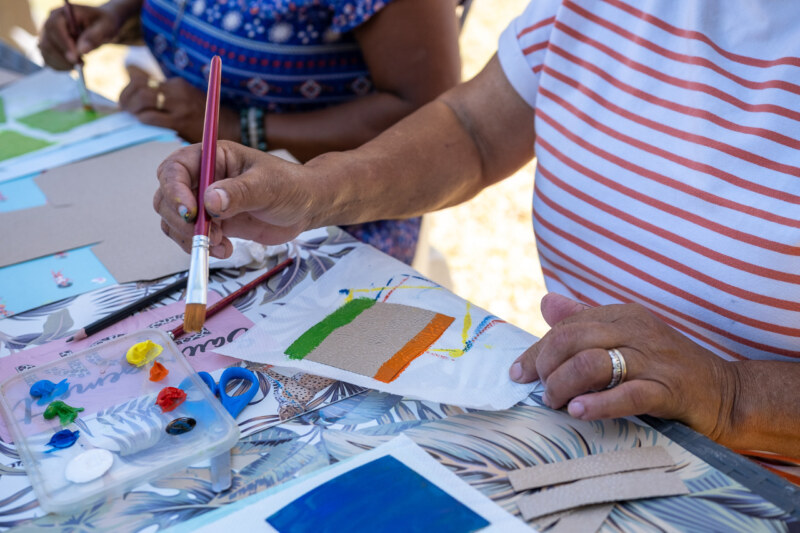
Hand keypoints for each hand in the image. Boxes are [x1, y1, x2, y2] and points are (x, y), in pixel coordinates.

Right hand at [39, 4, 120, 69]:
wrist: (100, 26)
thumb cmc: (103, 24)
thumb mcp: (105, 27)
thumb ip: (94, 36)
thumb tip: (82, 50)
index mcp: (62, 13)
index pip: (55, 27)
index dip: (64, 43)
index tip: (75, 58)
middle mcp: (50, 22)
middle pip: (47, 42)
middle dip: (64, 57)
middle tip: (82, 63)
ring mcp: (47, 34)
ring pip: (46, 52)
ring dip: (63, 63)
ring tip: (81, 62)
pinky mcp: (48, 46)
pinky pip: (48, 60)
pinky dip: (60, 66)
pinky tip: (73, 65)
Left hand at [119, 66, 239, 142]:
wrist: (232, 127)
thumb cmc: (205, 118)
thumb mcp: (186, 98)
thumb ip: (165, 94)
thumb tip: (134, 80)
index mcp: (176, 84)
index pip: (141, 79)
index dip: (128, 89)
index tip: (126, 100)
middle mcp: (176, 91)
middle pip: (138, 87)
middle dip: (126, 98)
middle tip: (125, 110)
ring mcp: (178, 105)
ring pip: (142, 99)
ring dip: (132, 109)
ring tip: (133, 118)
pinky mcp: (180, 121)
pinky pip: (151, 117)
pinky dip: (142, 120)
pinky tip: (144, 125)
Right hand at [154, 141, 312, 257]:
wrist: (306, 207)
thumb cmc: (291, 186)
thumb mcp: (268, 186)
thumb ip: (239, 193)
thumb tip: (210, 201)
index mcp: (213, 157)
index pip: (176, 169)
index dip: (174, 190)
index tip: (190, 212)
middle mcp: (204, 177)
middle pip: (167, 196)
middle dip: (181, 220)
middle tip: (207, 234)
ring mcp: (206, 201)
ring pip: (174, 220)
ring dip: (190, 237)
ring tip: (220, 244)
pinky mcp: (213, 223)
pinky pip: (191, 236)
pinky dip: (200, 247)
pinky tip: (225, 249)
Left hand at [511, 293, 737, 440]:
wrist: (727, 392)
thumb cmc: (666, 366)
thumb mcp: (625, 336)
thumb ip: (585, 320)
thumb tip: (546, 302)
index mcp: (622, 316)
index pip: (566, 326)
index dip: (538, 350)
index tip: (519, 373)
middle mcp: (636, 331)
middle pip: (572, 339)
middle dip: (545, 366)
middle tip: (539, 391)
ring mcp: (654, 360)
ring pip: (592, 364)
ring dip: (564, 385)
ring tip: (556, 403)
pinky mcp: (669, 391)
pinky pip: (627, 394)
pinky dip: (598, 403)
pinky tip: (579, 411)